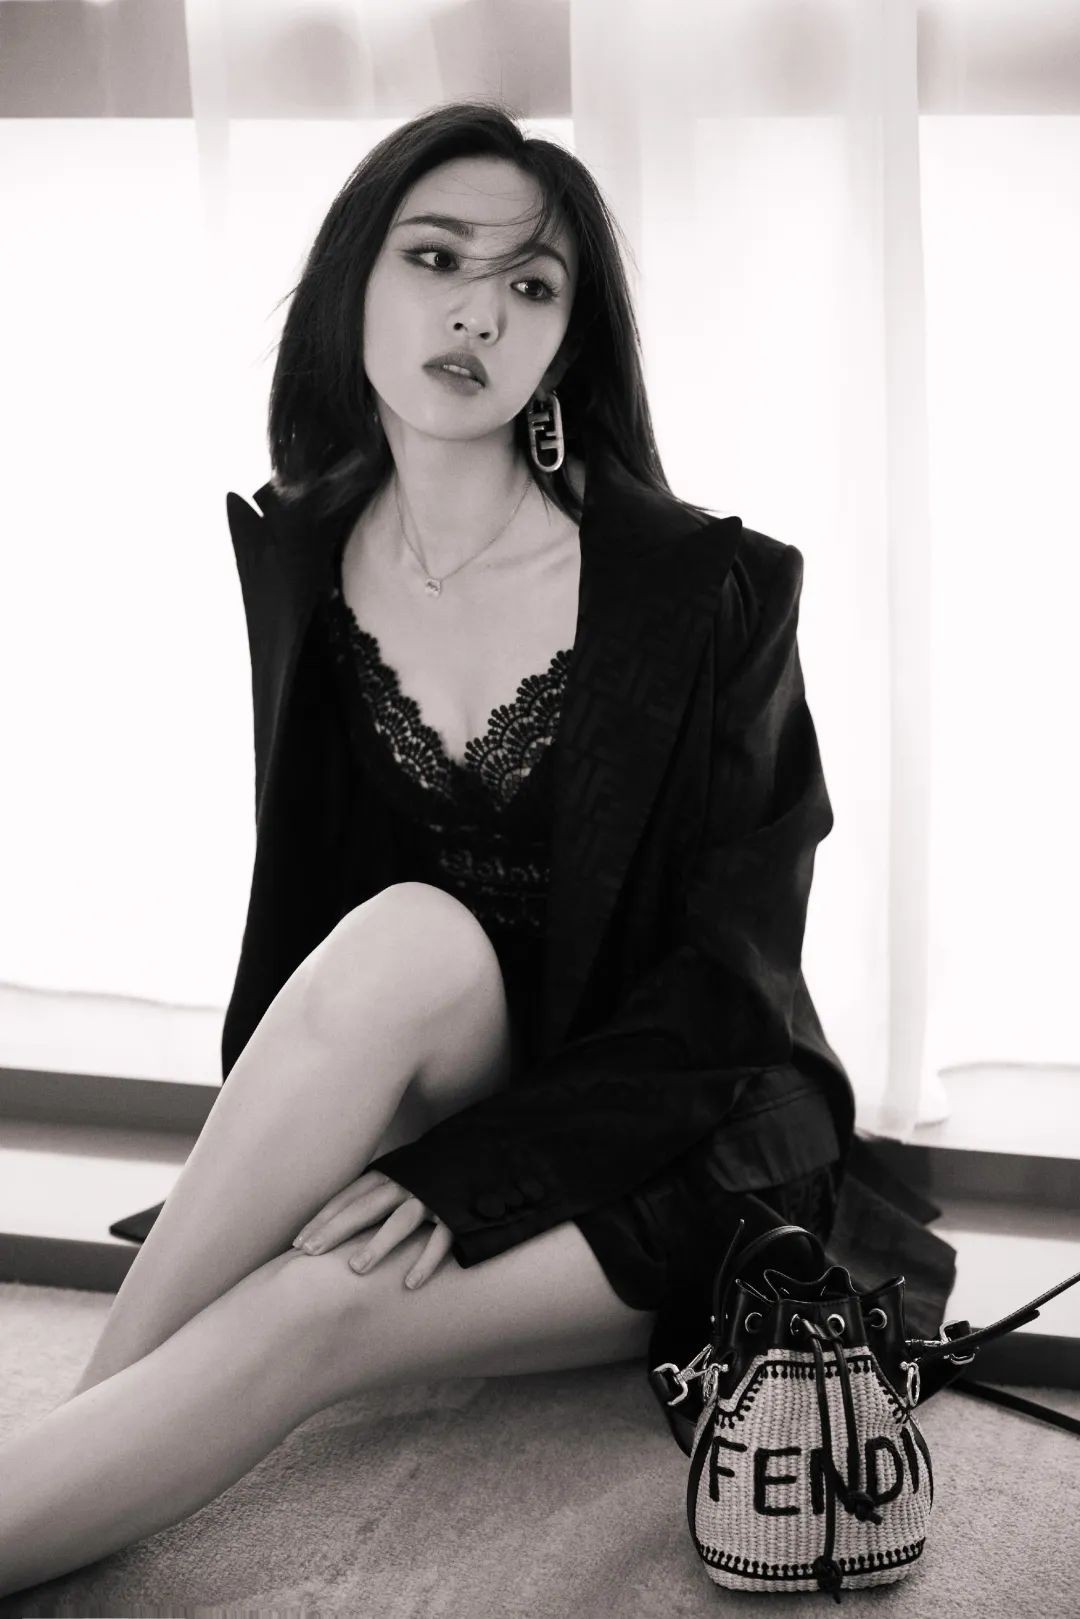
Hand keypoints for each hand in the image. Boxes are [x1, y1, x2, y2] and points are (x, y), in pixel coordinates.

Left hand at [292, 1170, 451, 1288]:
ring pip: (401, 1222)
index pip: (348, 1197)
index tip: (298, 1243)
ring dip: (378, 1244)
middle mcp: (405, 1185)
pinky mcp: (456, 1214)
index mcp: (388, 1175)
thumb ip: (373, 1193)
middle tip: (308, 1252)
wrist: (479, 1154)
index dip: (323, 1219)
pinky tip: (410, 1284)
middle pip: (365, 1207)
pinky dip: (426, 1261)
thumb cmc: (429, 1174)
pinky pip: (441, 1240)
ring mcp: (430, 1199)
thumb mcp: (400, 1174)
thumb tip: (334, 1220)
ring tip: (355, 1269)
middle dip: (336, 1229)